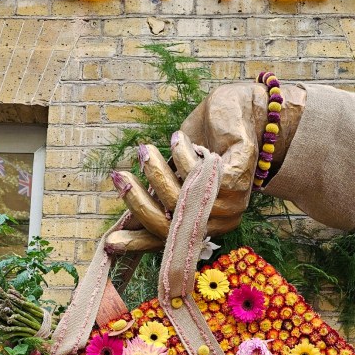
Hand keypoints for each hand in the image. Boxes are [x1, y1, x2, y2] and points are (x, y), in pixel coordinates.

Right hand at [107, 82, 305, 250]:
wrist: (244, 112)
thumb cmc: (205, 144)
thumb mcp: (174, 172)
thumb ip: (157, 196)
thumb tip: (122, 221)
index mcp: (202, 224)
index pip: (167, 240)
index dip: (138, 242)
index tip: (110, 242)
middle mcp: (218, 221)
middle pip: (170, 225)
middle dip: (138, 201)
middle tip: (119, 177)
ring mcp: (232, 203)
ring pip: (182, 200)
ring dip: (158, 172)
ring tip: (146, 149)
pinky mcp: (238, 178)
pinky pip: (199, 175)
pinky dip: (182, 156)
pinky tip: (177, 139)